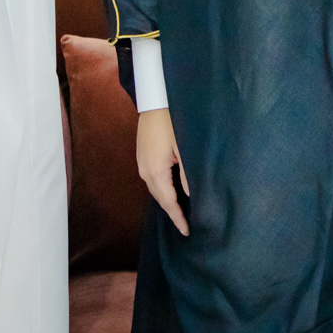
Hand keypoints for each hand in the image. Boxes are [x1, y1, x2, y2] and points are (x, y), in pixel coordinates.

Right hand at [137, 108, 190, 235]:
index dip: (178, 218)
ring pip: (155, 189)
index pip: (168, 202)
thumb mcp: (184, 149)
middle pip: (160, 198)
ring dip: (167, 201)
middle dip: (172, 212)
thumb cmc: (173, 122)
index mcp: (156, 171)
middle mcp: (145, 171)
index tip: (187, 232)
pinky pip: (152, 179)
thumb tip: (191, 196)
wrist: (155, 101)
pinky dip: (162, 189)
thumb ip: (188, 174)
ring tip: (181, 211)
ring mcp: (141, 163)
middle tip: (186, 225)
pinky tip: (172, 190)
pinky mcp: (142, 156)